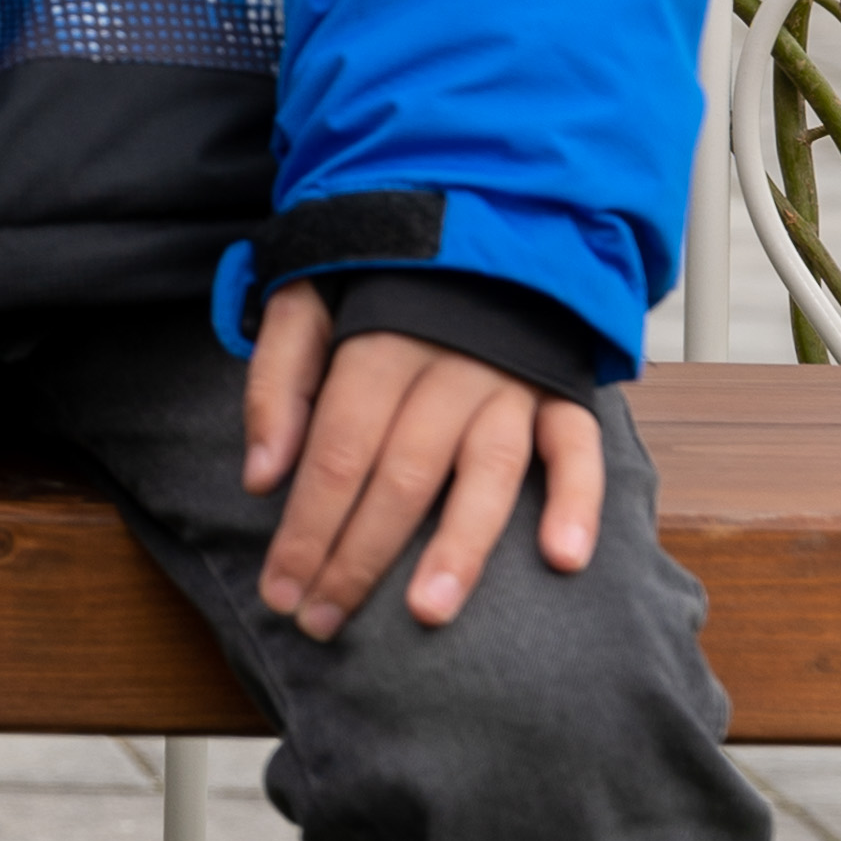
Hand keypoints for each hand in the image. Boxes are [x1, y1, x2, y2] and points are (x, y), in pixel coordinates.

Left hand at [243, 283, 603, 639]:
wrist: (473, 217)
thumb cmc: (373, 278)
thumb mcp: (303, 301)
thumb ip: (277, 383)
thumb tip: (262, 478)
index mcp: (379, 342)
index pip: (337, 452)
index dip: (305, 527)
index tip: (280, 592)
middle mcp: (450, 366)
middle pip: (402, 475)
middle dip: (358, 557)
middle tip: (324, 623)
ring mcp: (512, 381)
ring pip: (488, 471)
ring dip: (459, 545)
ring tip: (428, 612)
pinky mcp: (562, 389)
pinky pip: (577, 445)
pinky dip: (578, 500)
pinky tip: (564, 559)